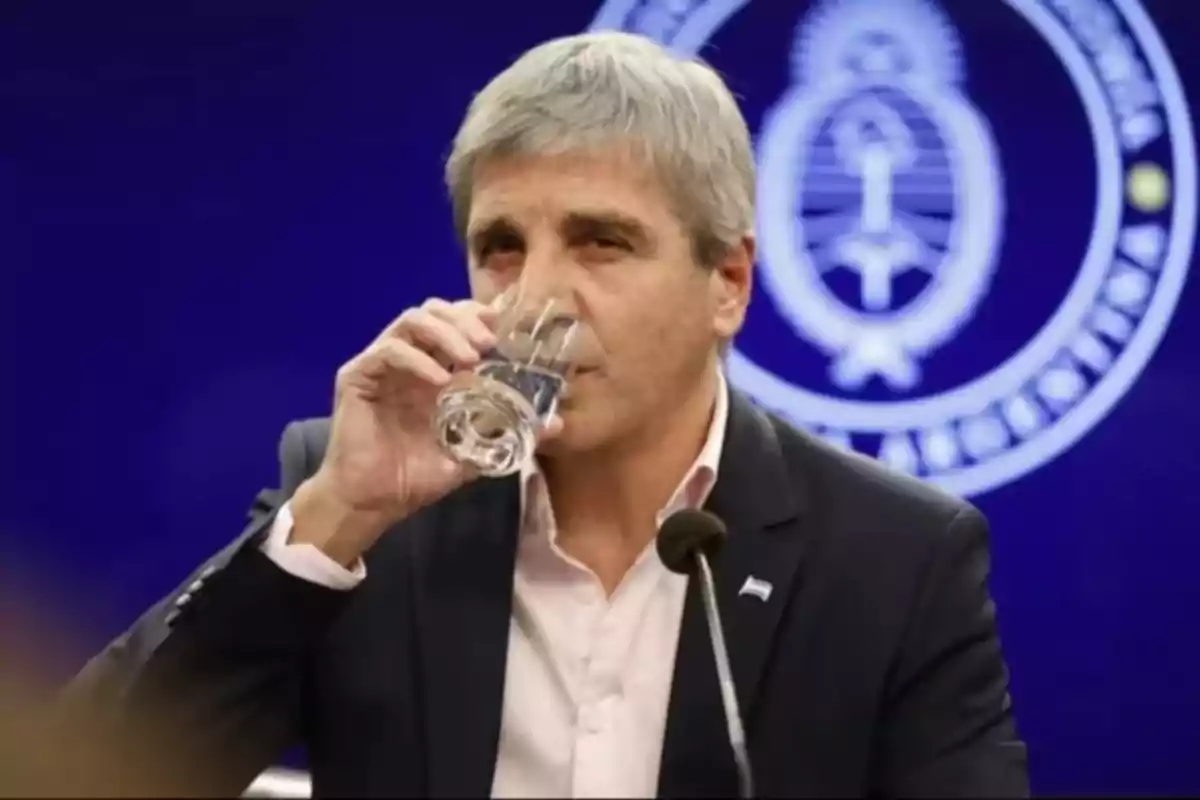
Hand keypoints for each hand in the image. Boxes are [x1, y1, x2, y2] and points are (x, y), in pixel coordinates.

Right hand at [290, 297, 560, 564]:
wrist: (372, 503)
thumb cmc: (416, 476)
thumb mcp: (471, 452)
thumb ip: (507, 432)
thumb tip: (556, 423)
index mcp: (433, 368)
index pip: (456, 322)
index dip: (479, 317)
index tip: (506, 328)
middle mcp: (408, 360)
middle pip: (435, 310)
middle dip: (465, 320)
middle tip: (489, 344)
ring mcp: (382, 365)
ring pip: (412, 320)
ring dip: (446, 332)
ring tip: (470, 358)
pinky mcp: (357, 376)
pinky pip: (388, 351)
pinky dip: (417, 360)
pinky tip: (439, 381)